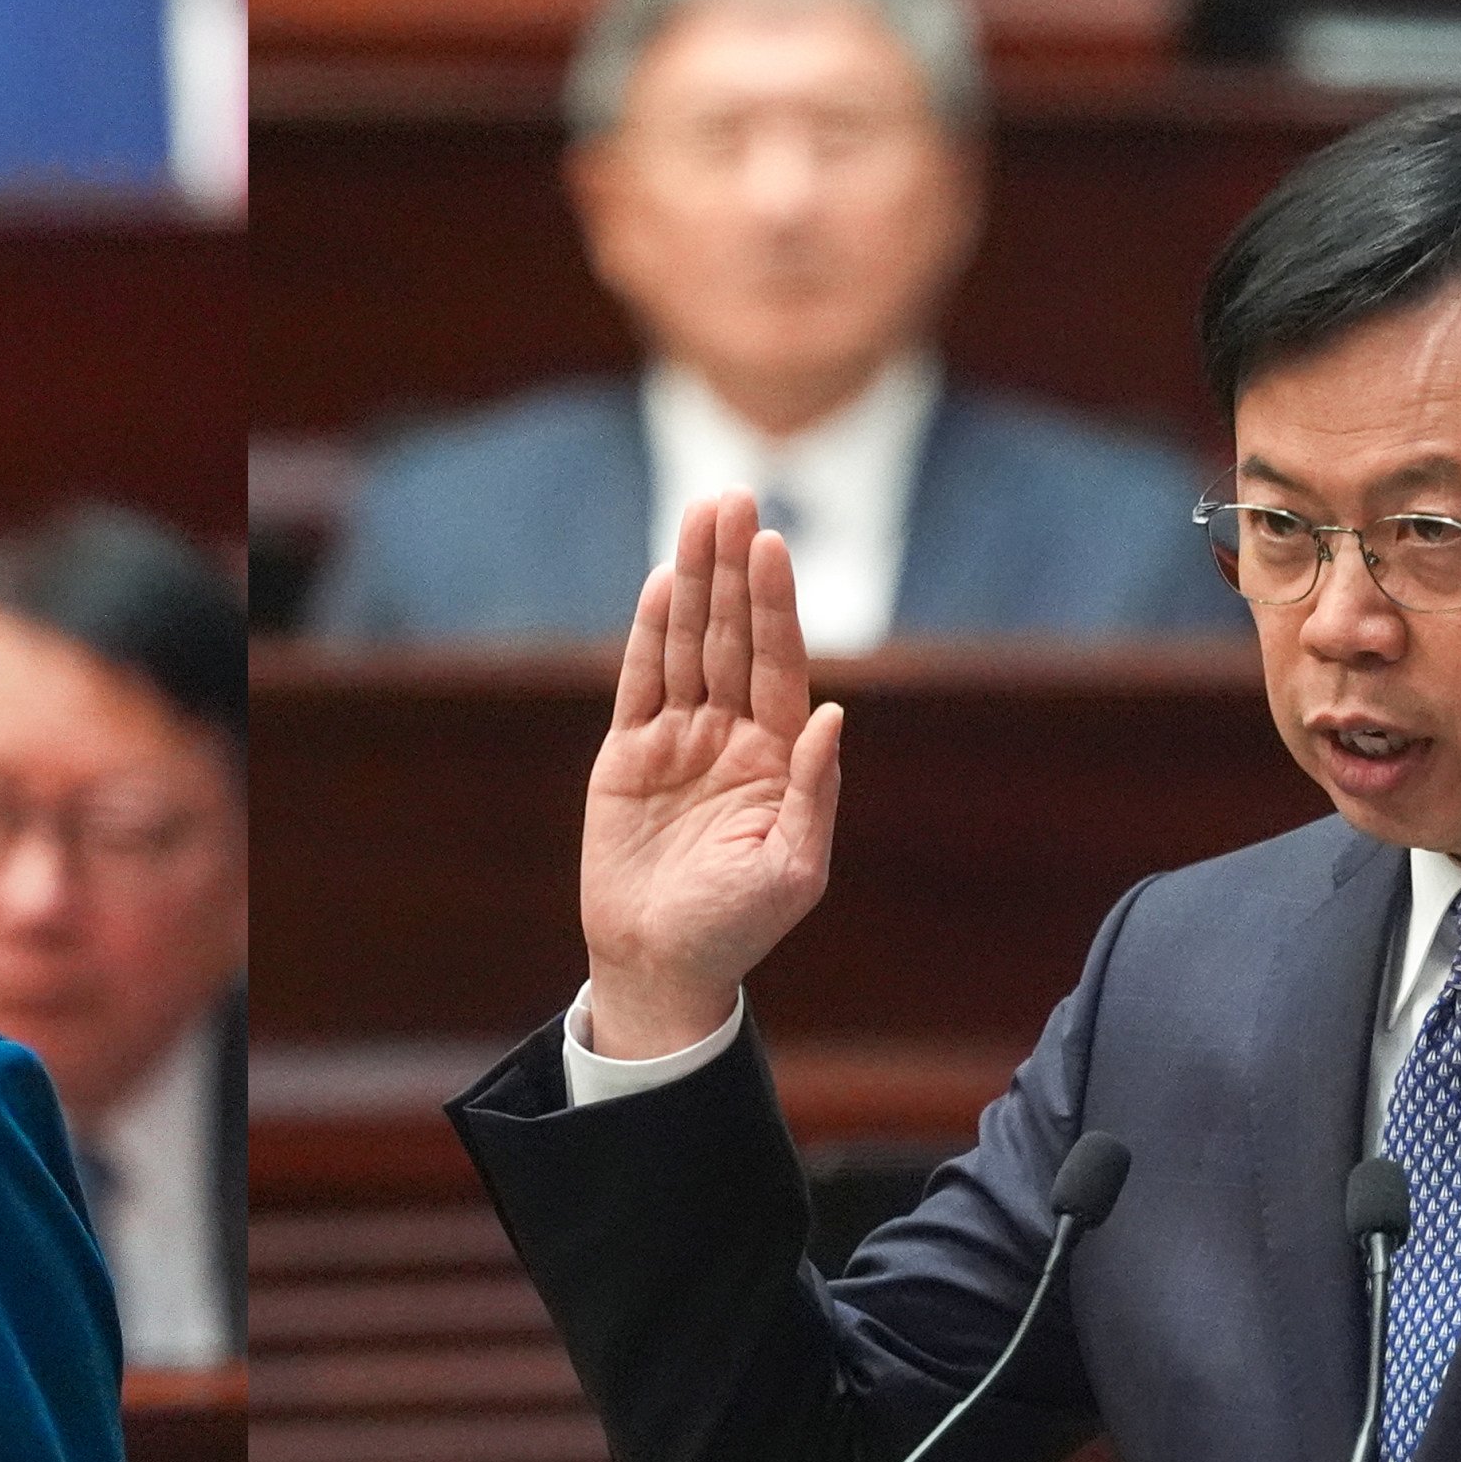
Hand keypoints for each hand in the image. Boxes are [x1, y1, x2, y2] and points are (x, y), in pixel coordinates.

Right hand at [578, 490, 845, 1058]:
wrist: (659, 965)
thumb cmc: (735, 928)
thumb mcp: (793, 870)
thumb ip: (812, 792)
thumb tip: (832, 716)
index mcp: (778, 757)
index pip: (778, 664)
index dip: (774, 604)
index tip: (772, 544)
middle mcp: (731, 736)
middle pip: (732, 636)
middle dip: (734, 568)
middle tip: (734, 496)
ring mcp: (678, 740)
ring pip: (687, 645)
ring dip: (695, 580)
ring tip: (700, 514)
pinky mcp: (628, 756)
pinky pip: (639, 682)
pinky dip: (649, 634)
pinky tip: (663, 583)